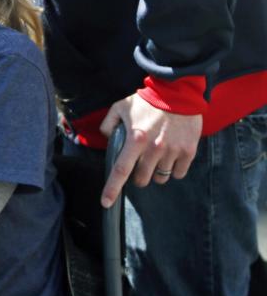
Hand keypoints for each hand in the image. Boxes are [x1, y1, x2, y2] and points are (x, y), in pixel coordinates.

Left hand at [99, 93, 201, 207]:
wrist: (178, 92)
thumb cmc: (146, 100)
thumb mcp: (120, 107)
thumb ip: (108, 124)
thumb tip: (107, 139)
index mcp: (135, 139)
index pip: (121, 170)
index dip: (112, 189)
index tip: (106, 203)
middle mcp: (154, 149)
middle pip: (142, 179)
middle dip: (137, 176)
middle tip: (139, 163)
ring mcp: (173, 151)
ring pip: (161, 178)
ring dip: (155, 173)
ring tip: (156, 157)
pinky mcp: (189, 151)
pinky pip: (179, 173)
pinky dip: (173, 170)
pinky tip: (170, 158)